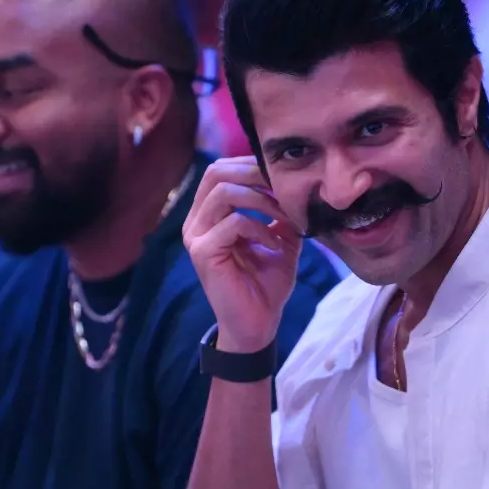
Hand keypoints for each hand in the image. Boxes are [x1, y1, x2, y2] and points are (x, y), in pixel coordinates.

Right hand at [183, 157, 303, 351]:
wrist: (257, 324)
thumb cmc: (266, 284)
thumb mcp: (279, 238)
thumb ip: (280, 211)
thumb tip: (293, 183)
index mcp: (209, 215)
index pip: (220, 170)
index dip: (250, 164)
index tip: (282, 174)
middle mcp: (196, 222)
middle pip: (216, 172)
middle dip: (254, 172)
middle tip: (283, 185)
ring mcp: (196, 237)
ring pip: (224, 193)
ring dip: (261, 199)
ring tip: (285, 215)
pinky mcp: (202, 253)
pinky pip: (233, 223)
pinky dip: (260, 228)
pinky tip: (276, 244)